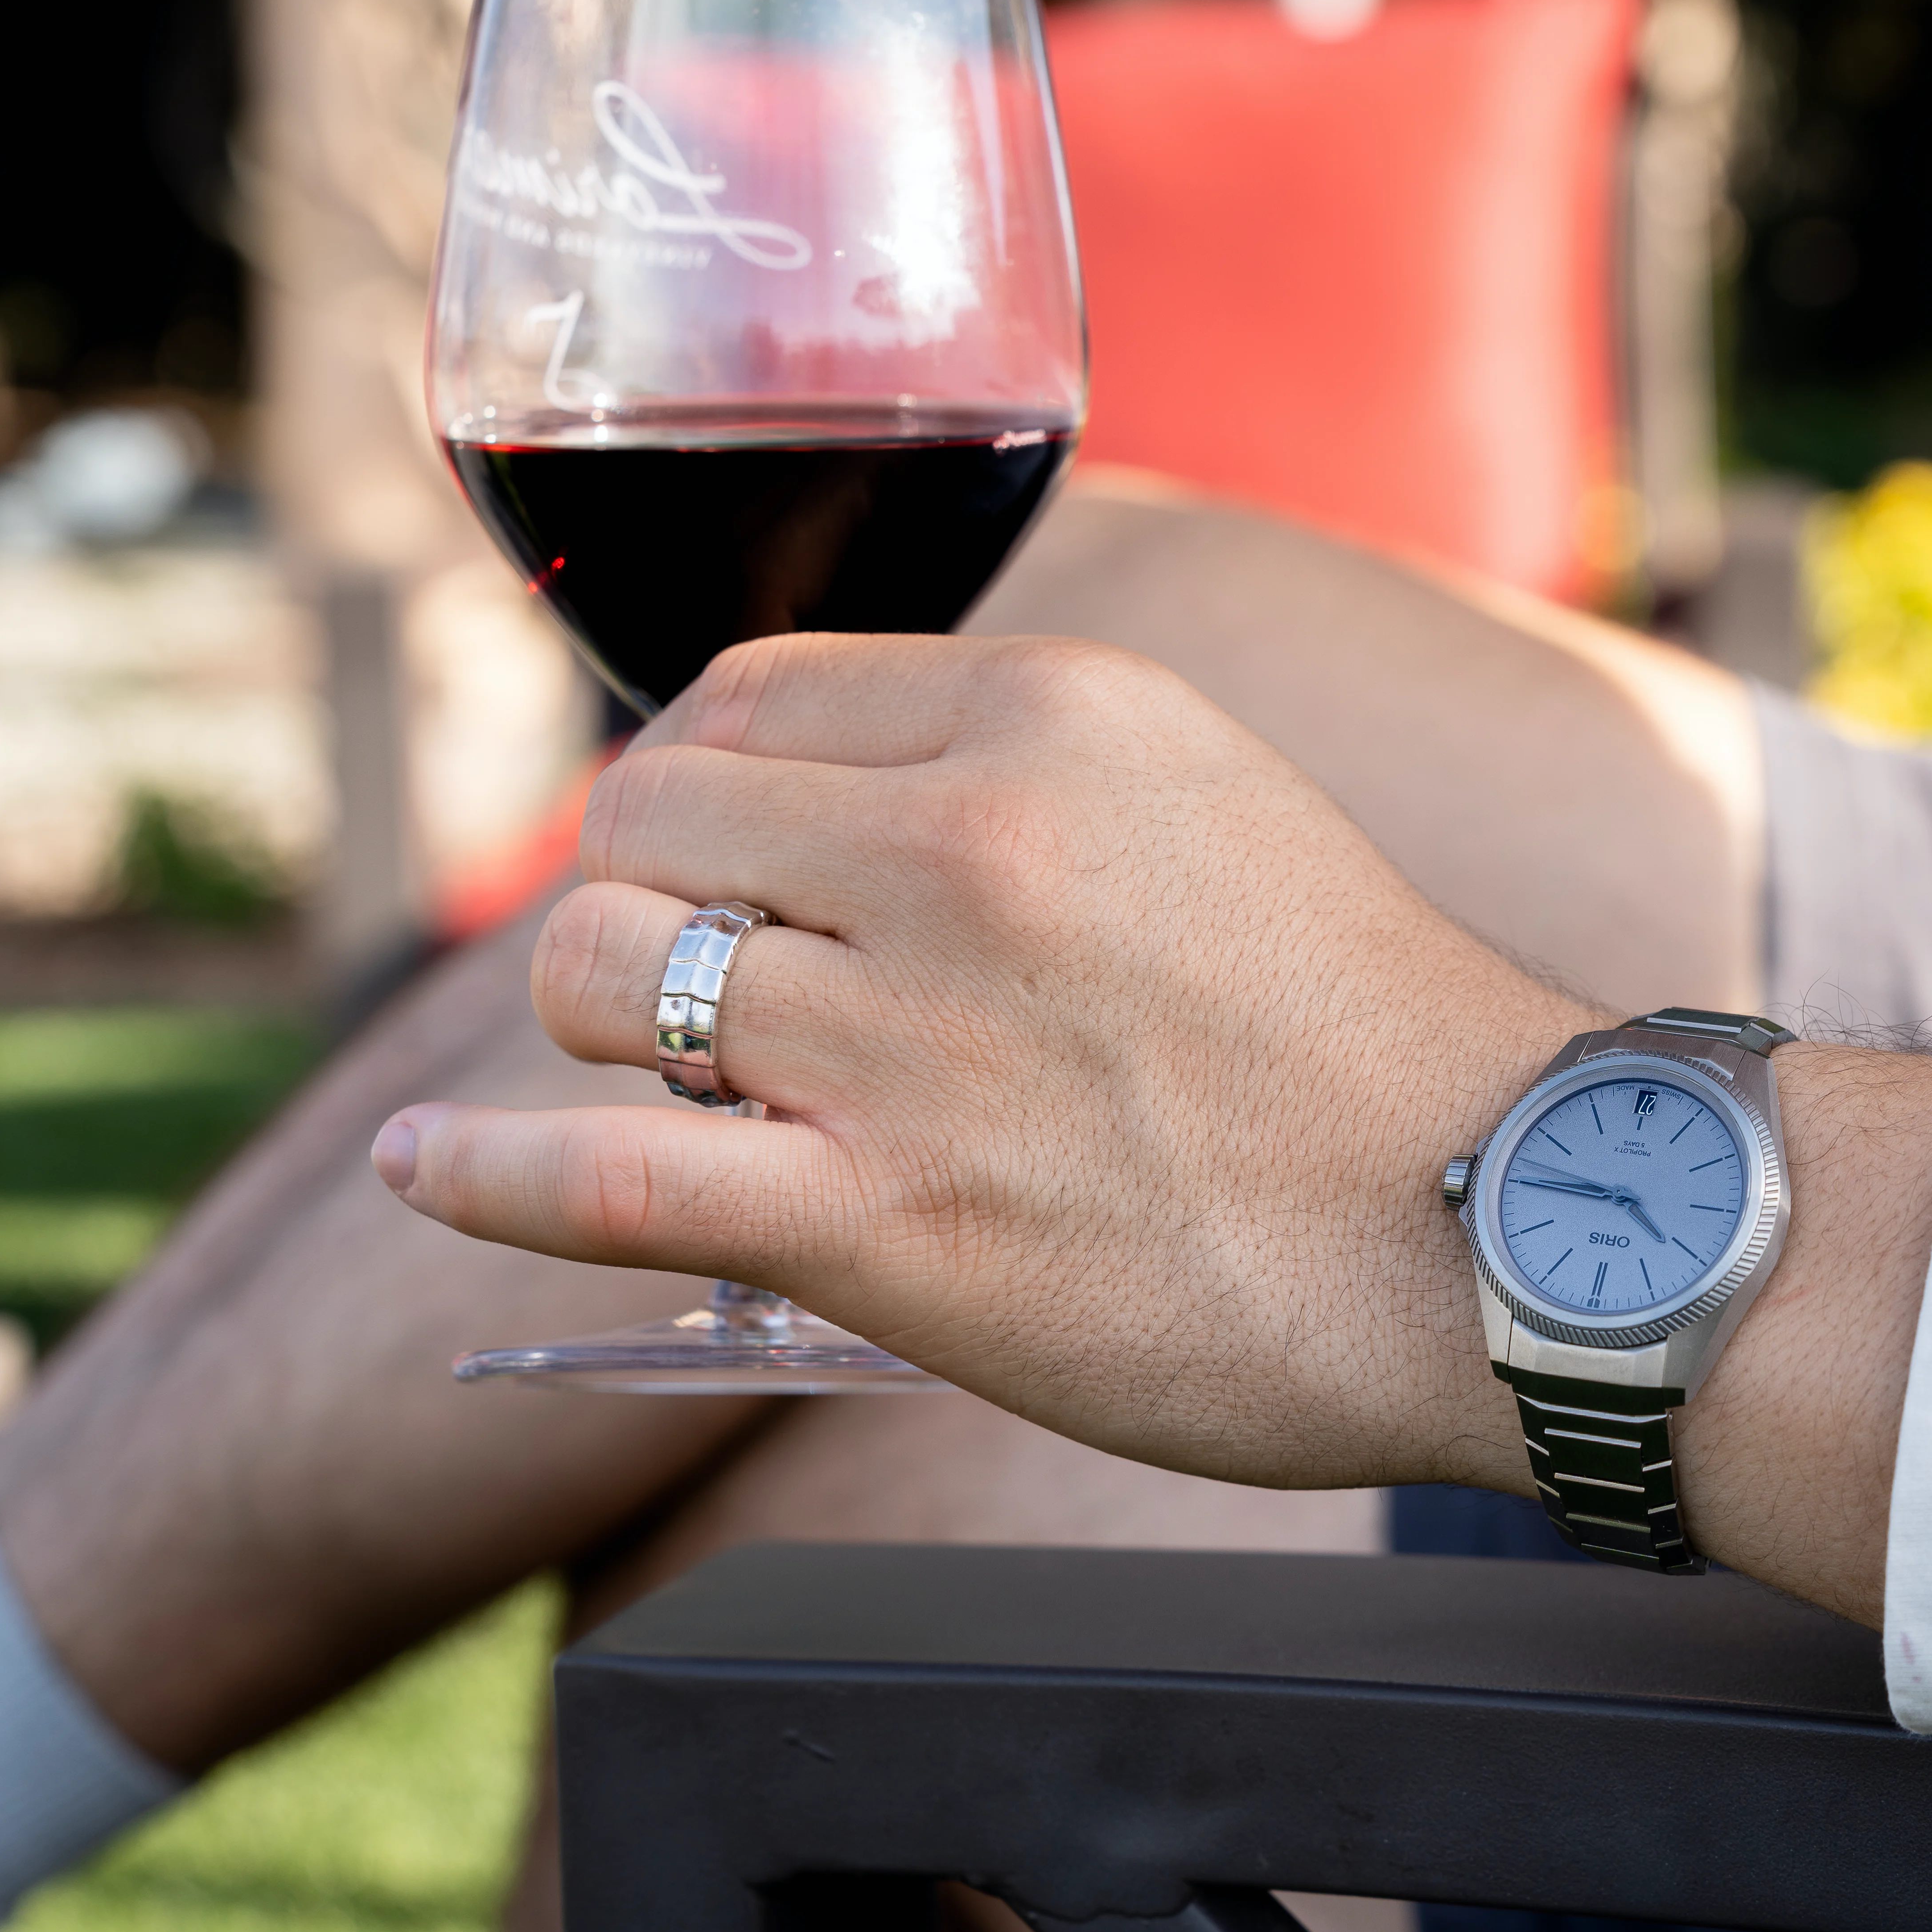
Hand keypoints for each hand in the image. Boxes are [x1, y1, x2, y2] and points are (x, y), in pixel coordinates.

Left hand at [371, 631, 1931, 1624]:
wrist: (1503, 1230)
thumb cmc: (1363, 1039)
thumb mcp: (1205, 805)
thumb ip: (1014, 779)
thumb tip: (813, 810)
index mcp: (1054, 717)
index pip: (749, 701)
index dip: (711, 791)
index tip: (734, 865)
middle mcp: (970, 846)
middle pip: (643, 825)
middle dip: (651, 900)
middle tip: (717, 985)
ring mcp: (918, 1040)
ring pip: (604, 973)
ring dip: (615, 1028)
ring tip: (690, 1083)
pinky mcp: (891, 1223)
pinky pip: (598, 1169)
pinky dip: (483, 1169)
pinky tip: (428, 1169)